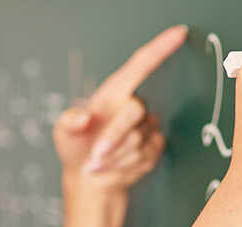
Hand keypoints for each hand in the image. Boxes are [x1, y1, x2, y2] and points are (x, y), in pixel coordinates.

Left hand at [54, 25, 187, 193]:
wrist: (89, 179)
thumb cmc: (76, 148)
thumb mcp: (62, 134)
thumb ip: (67, 122)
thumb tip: (82, 117)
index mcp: (114, 92)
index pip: (141, 65)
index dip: (160, 48)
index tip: (178, 33)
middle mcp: (133, 105)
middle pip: (135, 110)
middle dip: (114, 137)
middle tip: (95, 157)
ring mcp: (146, 127)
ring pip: (138, 140)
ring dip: (114, 157)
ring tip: (97, 164)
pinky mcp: (154, 147)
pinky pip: (145, 155)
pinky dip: (124, 166)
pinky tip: (113, 167)